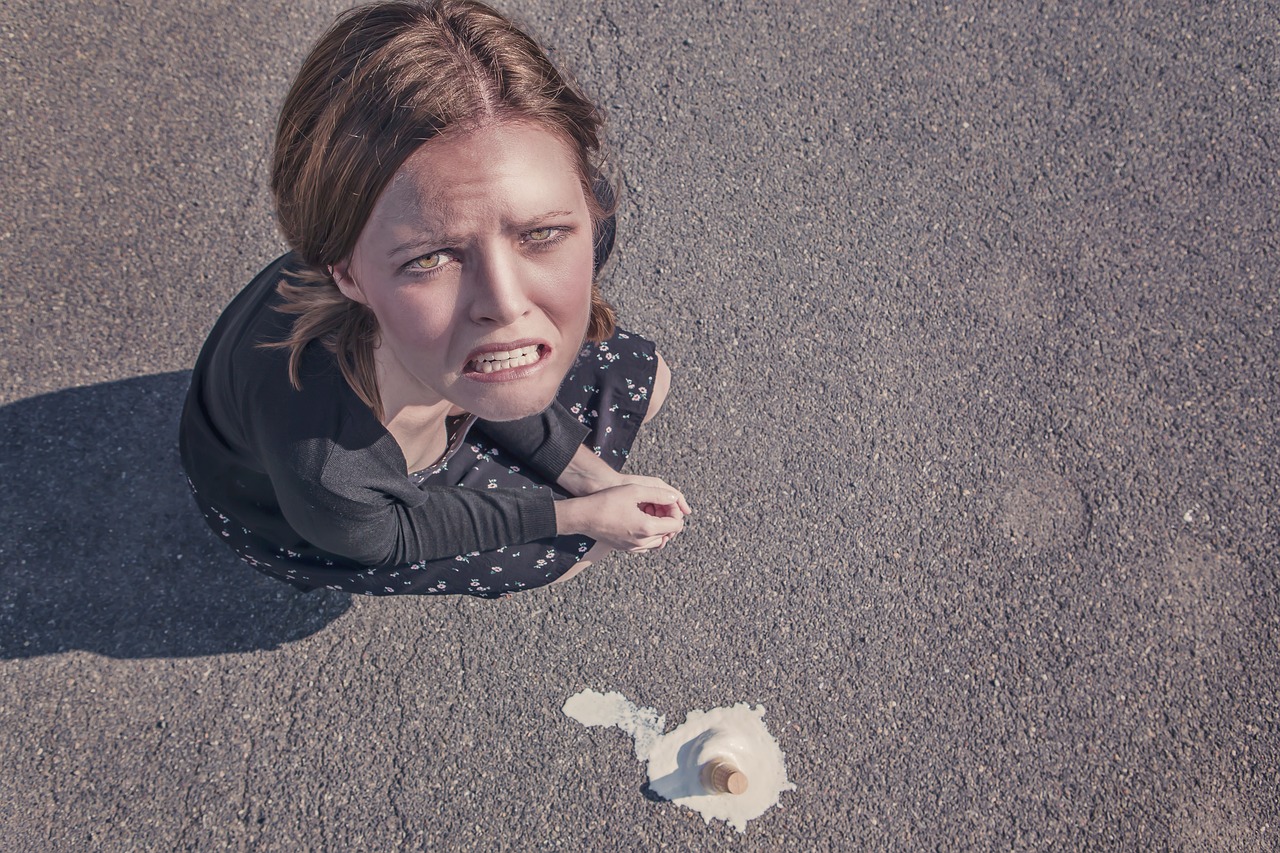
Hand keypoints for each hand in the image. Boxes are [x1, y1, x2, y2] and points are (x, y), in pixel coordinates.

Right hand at [555, 483, 688, 551]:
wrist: (583, 516)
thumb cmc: (607, 501)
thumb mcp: (634, 490)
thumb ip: (658, 493)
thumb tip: (674, 498)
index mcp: (647, 528)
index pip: (675, 524)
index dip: (675, 510)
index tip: (666, 500)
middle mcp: (642, 542)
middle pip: (668, 533)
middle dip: (667, 518)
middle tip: (657, 504)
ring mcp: (633, 547)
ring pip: (657, 541)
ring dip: (659, 527)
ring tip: (649, 511)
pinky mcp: (624, 548)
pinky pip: (645, 545)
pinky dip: (648, 534)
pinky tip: (640, 520)